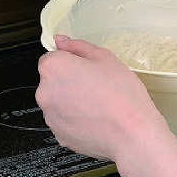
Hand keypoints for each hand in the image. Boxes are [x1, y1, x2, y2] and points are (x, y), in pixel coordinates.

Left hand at [35, 35, 168, 161]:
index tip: (89, 70)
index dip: (72, 62)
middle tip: (97, 87)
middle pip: (53, 81)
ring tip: (98, 106)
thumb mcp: (105, 58)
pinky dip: (76, 120)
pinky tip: (96, 121)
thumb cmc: (121, 92)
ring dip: (72, 101)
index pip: (53, 58)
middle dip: (70, 82)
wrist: (131, 133)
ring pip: (59, 103)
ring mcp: (50, 116)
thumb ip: (78, 47)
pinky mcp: (59, 135)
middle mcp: (44, 92)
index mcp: (53, 68)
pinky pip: (65, 122)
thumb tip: (60, 41)